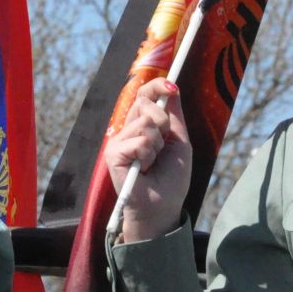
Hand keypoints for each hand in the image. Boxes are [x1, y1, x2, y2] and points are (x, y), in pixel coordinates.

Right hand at [102, 77, 192, 242]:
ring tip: (152, 162)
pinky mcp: (113, 153)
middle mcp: (128, 130)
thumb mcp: (179, 142)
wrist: (162, 206)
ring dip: (157, 144)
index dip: (157, 85)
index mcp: (143, 125)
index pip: (144, 94)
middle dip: (163, 122)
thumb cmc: (170, 178)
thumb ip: (174, 115)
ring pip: (145, 122)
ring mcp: (119, 141)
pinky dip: (148, 154)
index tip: (171, 86)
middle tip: (163, 145)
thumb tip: (172, 87)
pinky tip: (143, 168)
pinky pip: (138, 141)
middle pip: (145, 103)